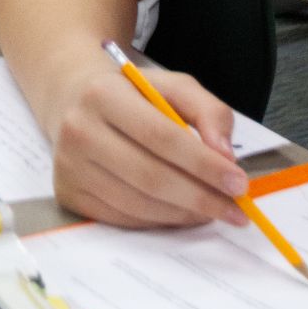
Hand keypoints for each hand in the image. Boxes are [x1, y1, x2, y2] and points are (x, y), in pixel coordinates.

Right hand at [49, 59, 248, 228]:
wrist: (73, 99)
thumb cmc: (131, 95)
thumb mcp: (172, 87)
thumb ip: (208, 112)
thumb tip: (225, 157)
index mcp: (103, 94)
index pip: (161, 136)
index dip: (204, 164)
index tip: (239, 183)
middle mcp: (79, 129)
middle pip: (151, 177)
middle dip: (201, 197)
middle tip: (236, 209)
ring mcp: (69, 165)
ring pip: (139, 205)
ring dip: (184, 215)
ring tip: (212, 211)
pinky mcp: (68, 193)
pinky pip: (124, 220)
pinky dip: (159, 221)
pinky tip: (179, 212)